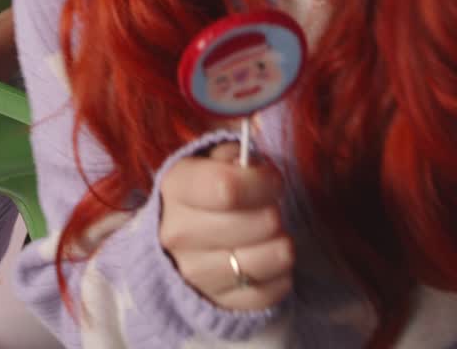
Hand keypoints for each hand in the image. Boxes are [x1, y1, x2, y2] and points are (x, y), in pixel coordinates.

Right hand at [159, 142, 293, 310]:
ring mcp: (197, 275)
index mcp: (176, 188)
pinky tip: (267, 258)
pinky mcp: (220, 304)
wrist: (176, 240)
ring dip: (281, 241)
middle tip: (268, 206)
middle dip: (274, 209)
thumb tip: (253, 163)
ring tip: (269, 233)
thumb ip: (232, 153)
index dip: (264, 181)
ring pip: (272, 257)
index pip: (229, 188)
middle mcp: (180, 234)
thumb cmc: (202, 191)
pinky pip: (274, 290)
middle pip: (258, 222)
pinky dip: (281, 273)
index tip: (272, 179)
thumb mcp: (208, 160)